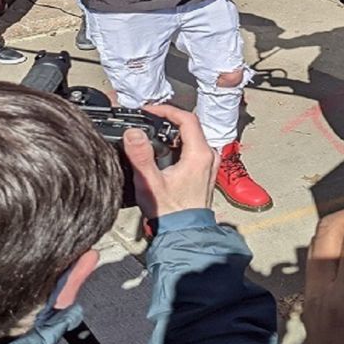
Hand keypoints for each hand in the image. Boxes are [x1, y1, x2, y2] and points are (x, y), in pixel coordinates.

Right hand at [122, 103, 215, 219]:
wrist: (183, 234)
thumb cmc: (170, 212)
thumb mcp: (150, 183)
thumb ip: (141, 156)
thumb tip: (134, 133)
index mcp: (199, 155)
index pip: (187, 118)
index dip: (167, 110)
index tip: (149, 110)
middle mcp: (209, 157)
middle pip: (190, 126)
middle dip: (167, 120)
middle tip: (147, 120)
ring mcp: (209, 164)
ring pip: (191, 137)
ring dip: (172, 133)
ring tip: (151, 135)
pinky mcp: (204, 172)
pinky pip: (193, 149)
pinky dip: (177, 145)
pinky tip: (161, 152)